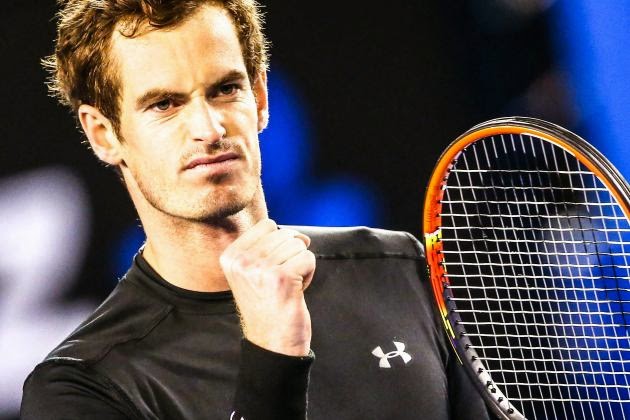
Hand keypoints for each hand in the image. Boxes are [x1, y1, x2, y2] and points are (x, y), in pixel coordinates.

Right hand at [220, 219, 315, 355]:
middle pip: (284, 233)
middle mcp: (242, 262)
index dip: (279, 243)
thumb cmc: (268, 306)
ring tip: (288, 286)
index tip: (272, 268)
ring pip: (298, 245)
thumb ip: (263, 247)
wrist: (272, 343)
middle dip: (291, 255)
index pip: (267, 225)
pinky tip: (297, 291)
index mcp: (230, 257)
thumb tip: (298, 234)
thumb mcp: (252, 273)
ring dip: (300, 265)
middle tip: (282, 281)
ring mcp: (261, 269)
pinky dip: (309, 273)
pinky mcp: (282, 277)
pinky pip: (308, 258)